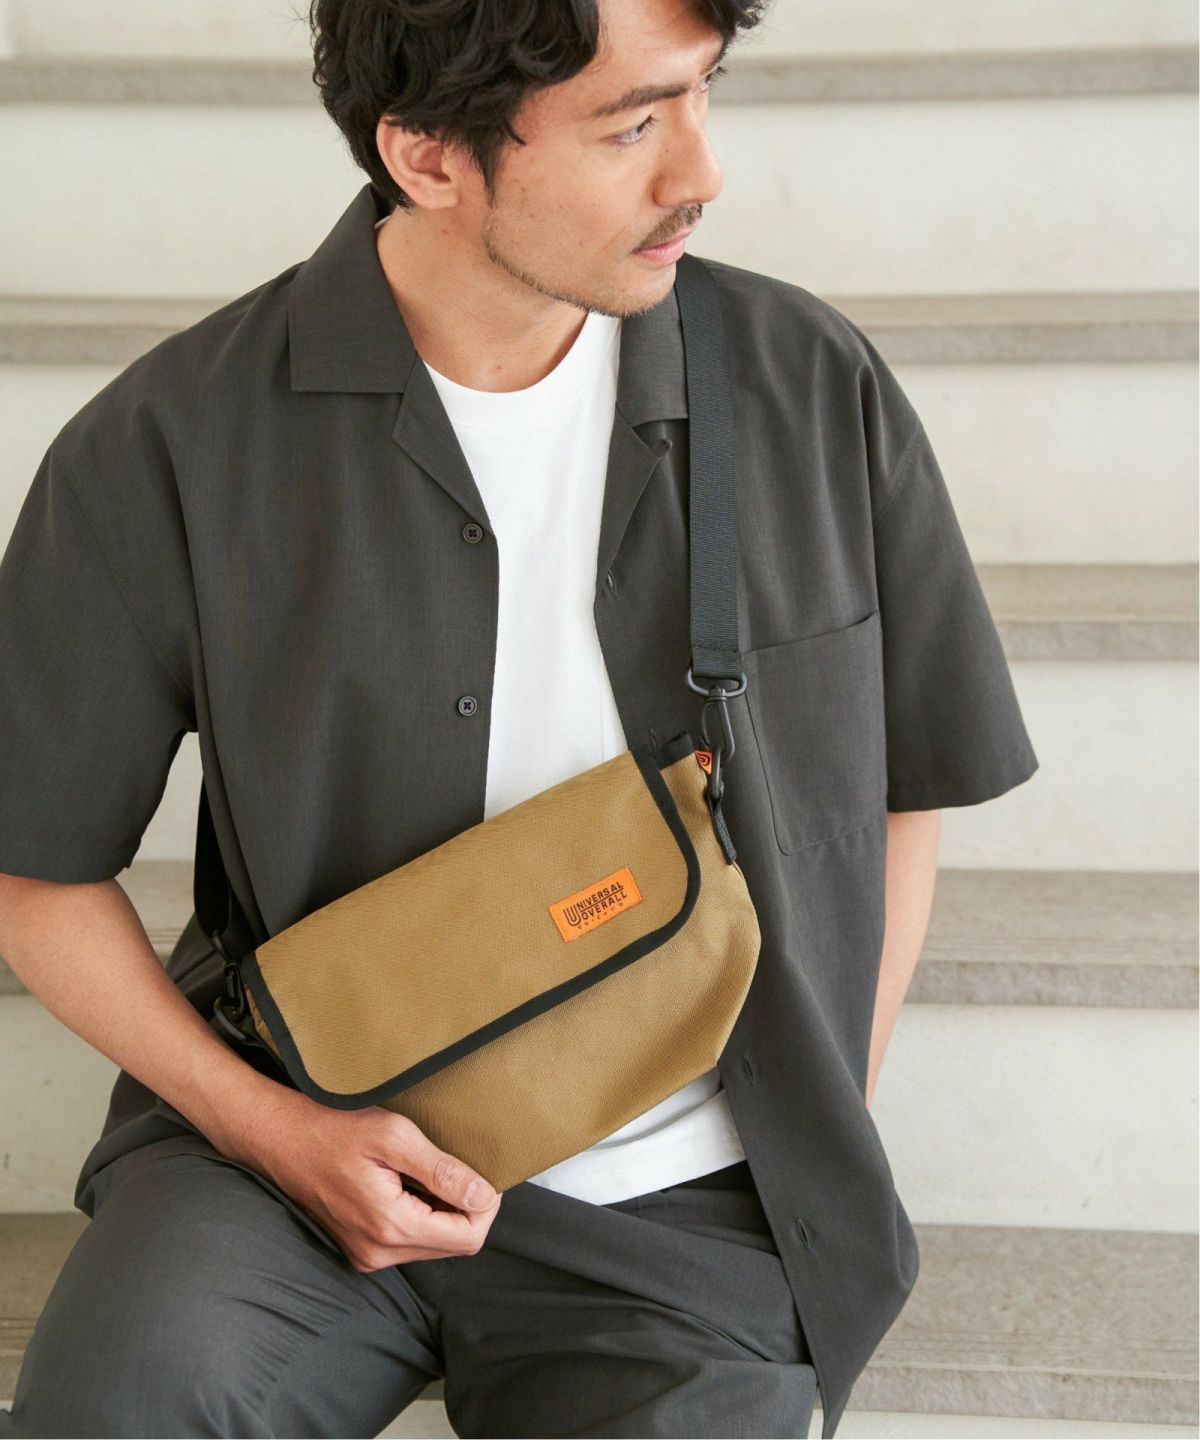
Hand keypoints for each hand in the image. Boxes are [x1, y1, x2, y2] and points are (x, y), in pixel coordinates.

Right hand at [235, 1086, 502, 1271]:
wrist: (281, 1138)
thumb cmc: (333, 1128)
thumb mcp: (394, 1137)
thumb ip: (443, 1171)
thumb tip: (484, 1196)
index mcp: (389, 1228)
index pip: (467, 1238)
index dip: (485, 1206)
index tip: (480, 1173)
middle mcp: (378, 1253)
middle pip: (453, 1245)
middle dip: (466, 1209)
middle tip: (459, 1167)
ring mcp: (366, 1255)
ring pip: (433, 1245)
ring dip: (444, 1212)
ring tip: (429, 1172)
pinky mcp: (359, 1248)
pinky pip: (409, 1241)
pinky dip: (422, 1215)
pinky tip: (409, 1183)